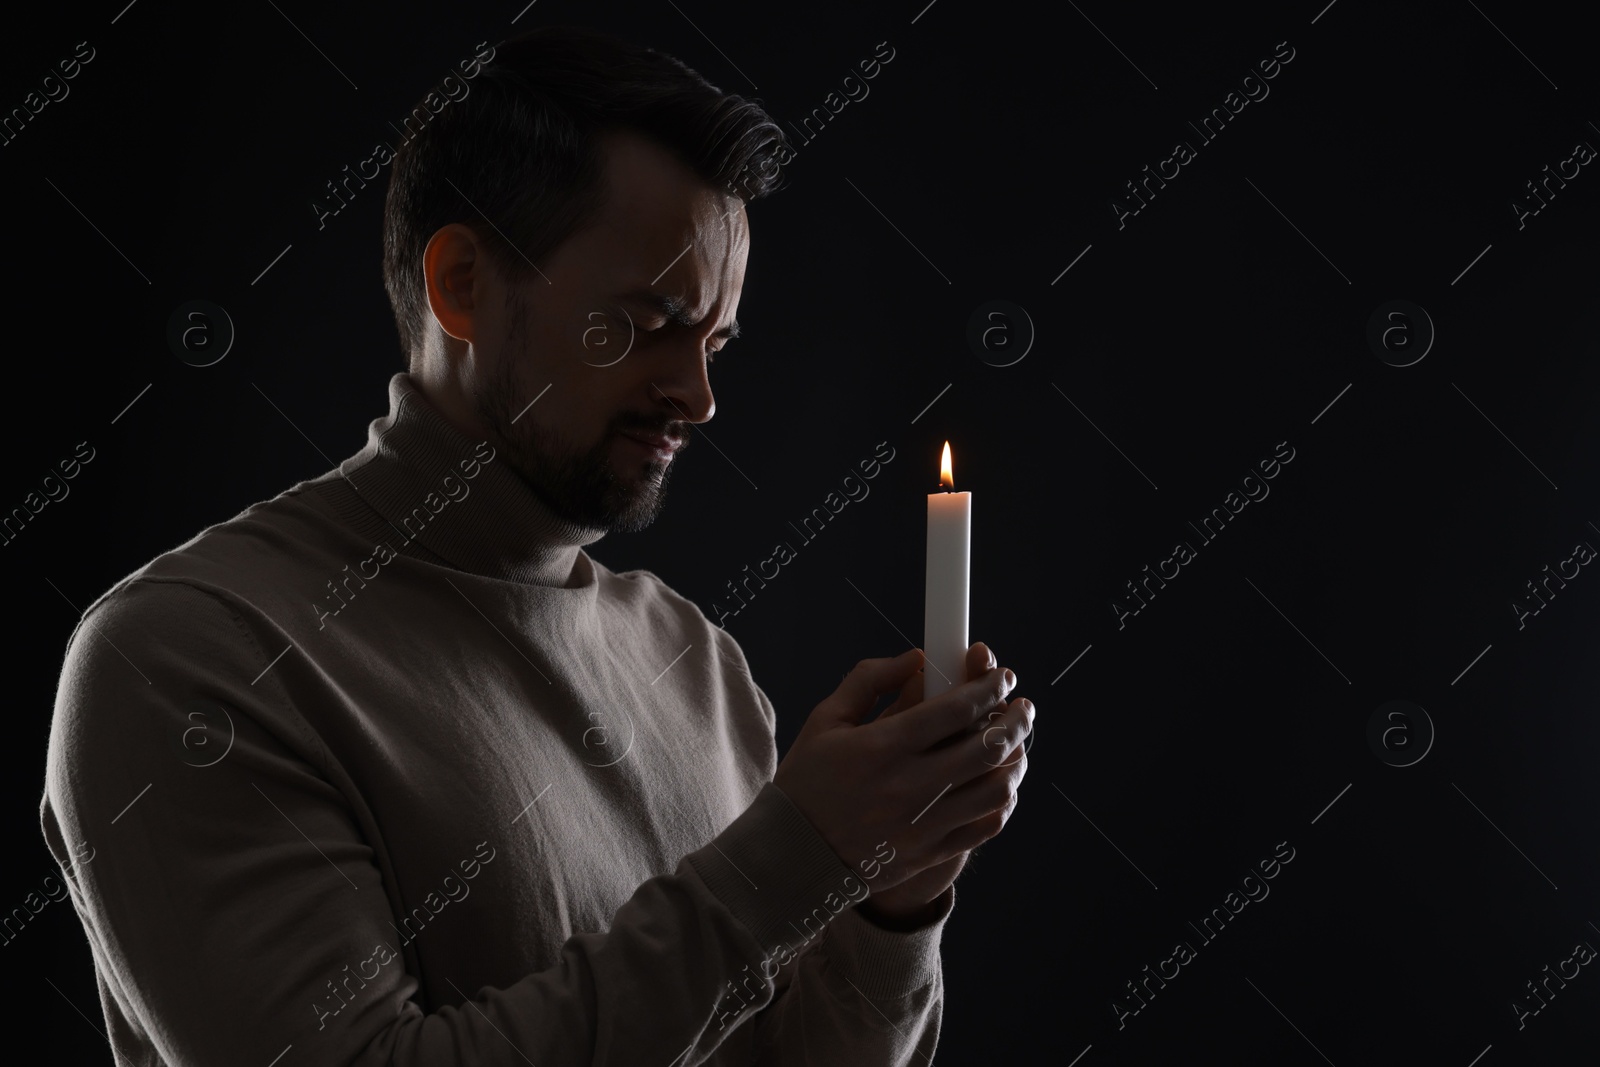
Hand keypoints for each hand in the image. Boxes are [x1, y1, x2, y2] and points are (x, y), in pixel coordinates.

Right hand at [772, 641, 1032, 920]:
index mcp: (883, 747)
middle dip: (1016, 719)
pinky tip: (1001, 783)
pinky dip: (1004, 800)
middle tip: (1022, 706)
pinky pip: (986, 825)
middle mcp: (909, 785)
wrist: (793, 856)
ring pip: (996, 788)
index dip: (988, 686)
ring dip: (1017, 759)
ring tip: (1017, 743)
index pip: (955, 708)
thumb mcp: (825, 720)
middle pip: (987, 746)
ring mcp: (924, 823)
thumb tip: (917, 658)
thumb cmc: (807, 782)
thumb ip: (869, 680)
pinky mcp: (931, 852)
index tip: (1003, 675)